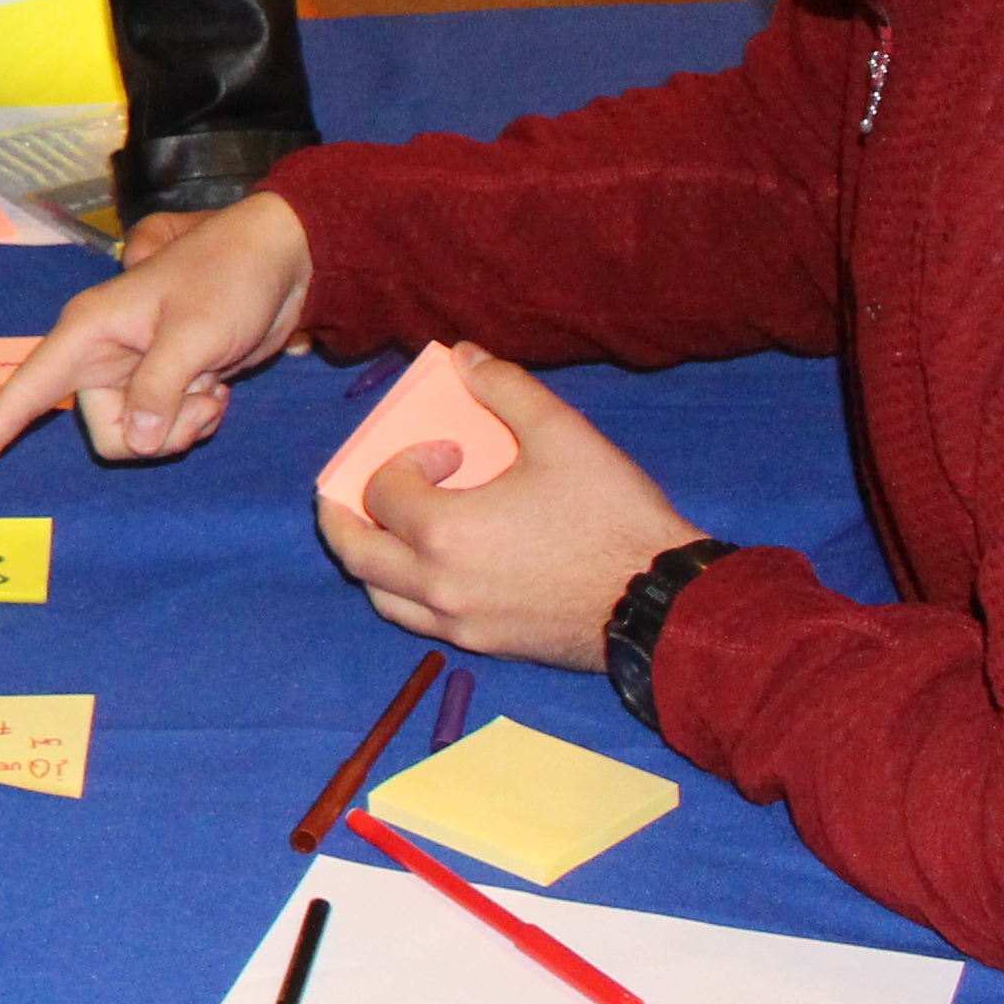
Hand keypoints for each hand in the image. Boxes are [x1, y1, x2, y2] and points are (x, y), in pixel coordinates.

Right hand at [0, 191, 311, 480]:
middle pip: (102, 432)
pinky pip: (165, 432)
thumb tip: (135, 441)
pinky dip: (195, 422)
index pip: (26, 389)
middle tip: (197, 396)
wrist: (281, 263)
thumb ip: (158, 390)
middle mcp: (101, 357)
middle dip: (151, 433)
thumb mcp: (193, 333)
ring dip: (181, 427)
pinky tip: (218, 390)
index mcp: (88, 332)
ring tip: (212, 389)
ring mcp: (134, 374)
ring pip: (137, 438)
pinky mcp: (166, 386)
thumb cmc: (228, 278)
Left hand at [314, 347, 707, 668]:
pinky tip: (432, 571)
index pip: (382, 493)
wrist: (661, 603)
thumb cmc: (612, 516)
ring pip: (381, 596)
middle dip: (342, 516)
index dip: (404, 460)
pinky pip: (420, 624)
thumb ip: (506, 388)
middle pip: (355, 554)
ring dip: (372, 560)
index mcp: (443, 533)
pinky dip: (407, 595)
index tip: (447, 451)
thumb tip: (464, 356)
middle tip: (344, 494)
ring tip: (386, 531)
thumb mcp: (563, 435)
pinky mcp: (487, 647)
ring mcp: (459, 625)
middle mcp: (437, 586)